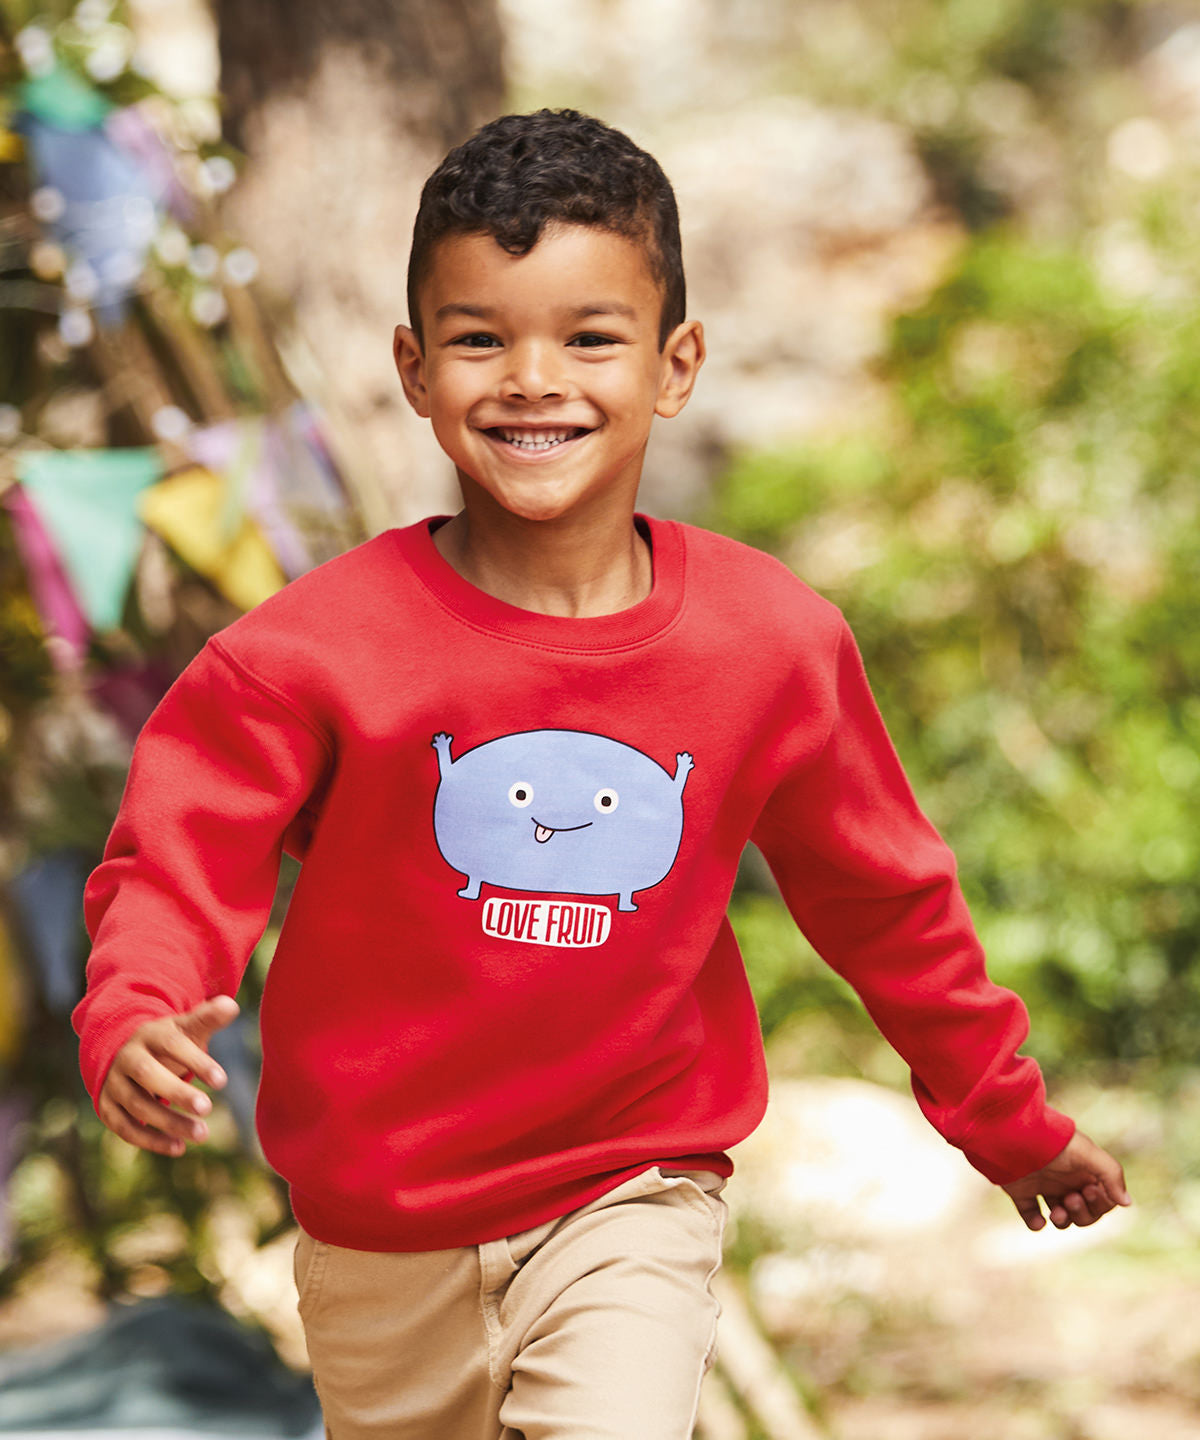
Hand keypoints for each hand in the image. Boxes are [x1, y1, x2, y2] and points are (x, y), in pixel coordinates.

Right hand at [97, 996, 238, 1156]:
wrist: (125, 1051)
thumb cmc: (168, 1041)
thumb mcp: (186, 1027)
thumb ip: (208, 1018)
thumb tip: (231, 1005)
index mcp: (150, 1034)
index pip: (172, 1045)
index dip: (196, 1062)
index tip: (223, 1081)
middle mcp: (128, 1058)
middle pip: (148, 1075)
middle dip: (177, 1092)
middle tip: (208, 1108)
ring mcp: (114, 1083)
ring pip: (138, 1105)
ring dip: (169, 1122)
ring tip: (203, 1134)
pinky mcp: (107, 1107)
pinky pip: (125, 1127)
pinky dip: (150, 1140)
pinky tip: (179, 1148)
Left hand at [1001, 1131, 1130, 1230]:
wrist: (1011, 1134)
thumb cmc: (1053, 1142)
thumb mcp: (1088, 1153)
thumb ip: (1111, 1175)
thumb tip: (1127, 1203)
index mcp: (1084, 1170)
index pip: (1103, 1200)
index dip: (1100, 1203)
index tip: (1088, 1190)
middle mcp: (1065, 1179)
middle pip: (1084, 1213)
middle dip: (1082, 1213)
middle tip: (1069, 1198)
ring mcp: (1043, 1185)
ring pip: (1061, 1217)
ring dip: (1063, 1221)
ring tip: (1055, 1212)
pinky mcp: (1021, 1191)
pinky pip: (1032, 1216)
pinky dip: (1035, 1223)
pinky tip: (1038, 1220)